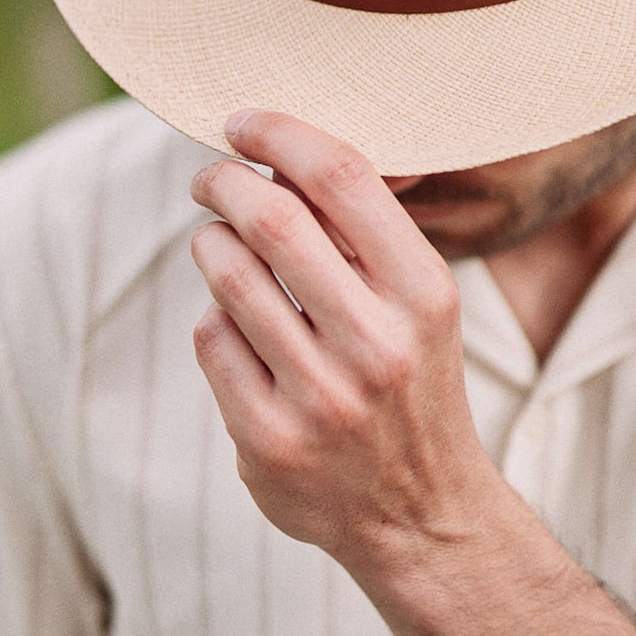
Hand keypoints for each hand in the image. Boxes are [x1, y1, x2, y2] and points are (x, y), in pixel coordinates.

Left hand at [189, 109, 496, 576]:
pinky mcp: (269, 442)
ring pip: (227, 276)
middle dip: (223, 181)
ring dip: (211, 242)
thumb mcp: (421, 304)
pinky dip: (215, 316)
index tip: (243, 121)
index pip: (343, 178)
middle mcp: (378, 345)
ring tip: (218, 242)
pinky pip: (211, 339)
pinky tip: (237, 325)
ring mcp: (321, 399)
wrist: (422, 513)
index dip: (281, 134)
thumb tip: (286, 148)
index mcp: (425, 293)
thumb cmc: (412, 380)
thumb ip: (366, 234)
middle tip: (210, 177)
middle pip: (271, 217)